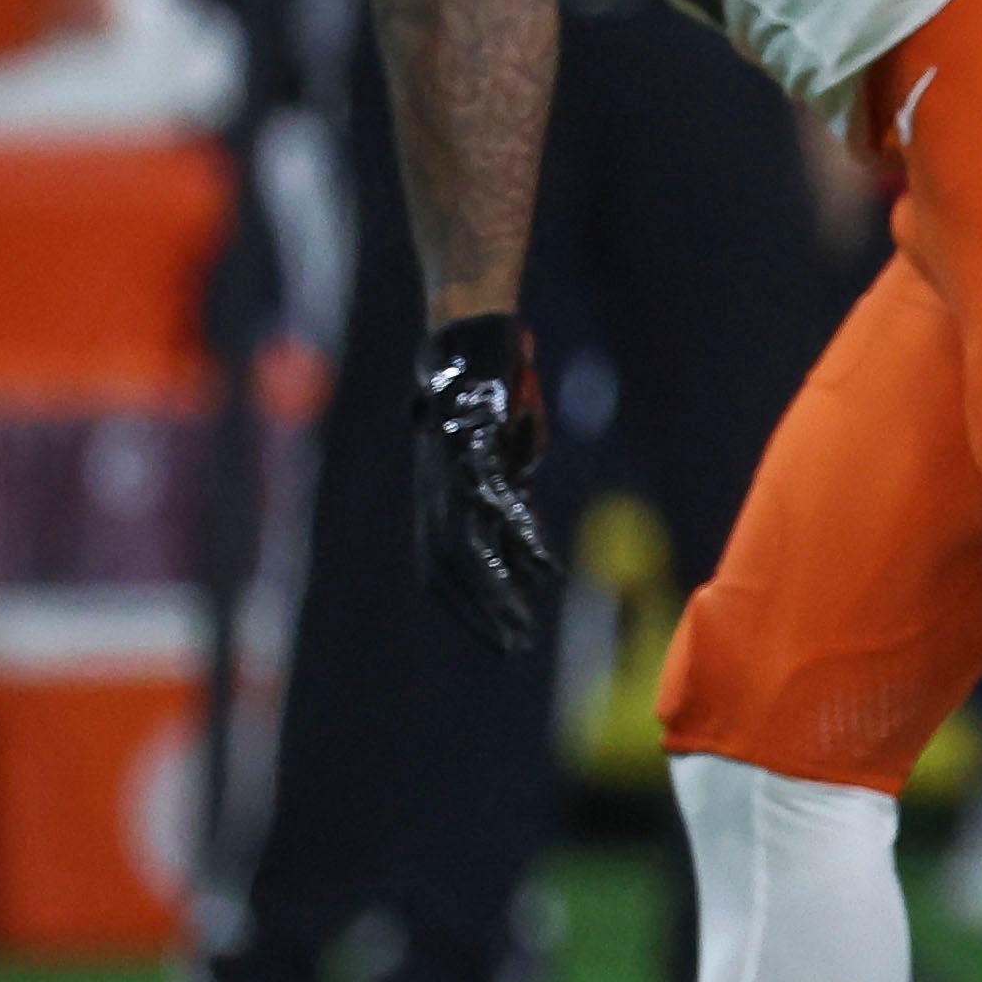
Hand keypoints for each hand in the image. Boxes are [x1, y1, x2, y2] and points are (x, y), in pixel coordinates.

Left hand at [412, 312, 558, 651]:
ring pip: (466, 548)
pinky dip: (523, 542)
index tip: (497, 638)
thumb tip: (523, 539)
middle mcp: (434, 492)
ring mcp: (448, 472)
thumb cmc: (489, 392)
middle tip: (514, 647)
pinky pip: (497, 507)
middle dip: (481, 612)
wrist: (473, 335)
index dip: (463, 607)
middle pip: (448, 569)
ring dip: (496, 592)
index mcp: (435, 497)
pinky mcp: (472, 449)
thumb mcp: (502, 452)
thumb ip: (508, 493)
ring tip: (524, 625)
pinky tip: (546, 569)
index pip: (439, 569)